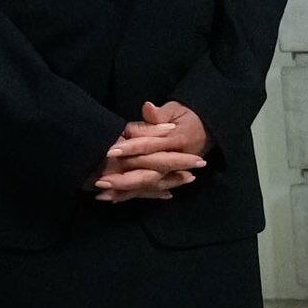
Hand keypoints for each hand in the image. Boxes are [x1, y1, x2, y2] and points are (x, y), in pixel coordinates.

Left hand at [94, 101, 208, 202]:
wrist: (206, 131)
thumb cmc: (186, 118)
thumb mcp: (176, 110)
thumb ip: (160, 114)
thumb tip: (148, 108)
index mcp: (175, 141)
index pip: (149, 146)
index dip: (131, 149)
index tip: (111, 151)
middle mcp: (173, 161)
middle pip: (148, 173)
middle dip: (124, 179)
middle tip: (101, 182)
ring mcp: (171, 173)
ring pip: (147, 186)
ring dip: (126, 192)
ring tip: (103, 196)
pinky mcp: (167, 179)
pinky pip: (151, 191)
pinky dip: (135, 195)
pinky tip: (115, 200)